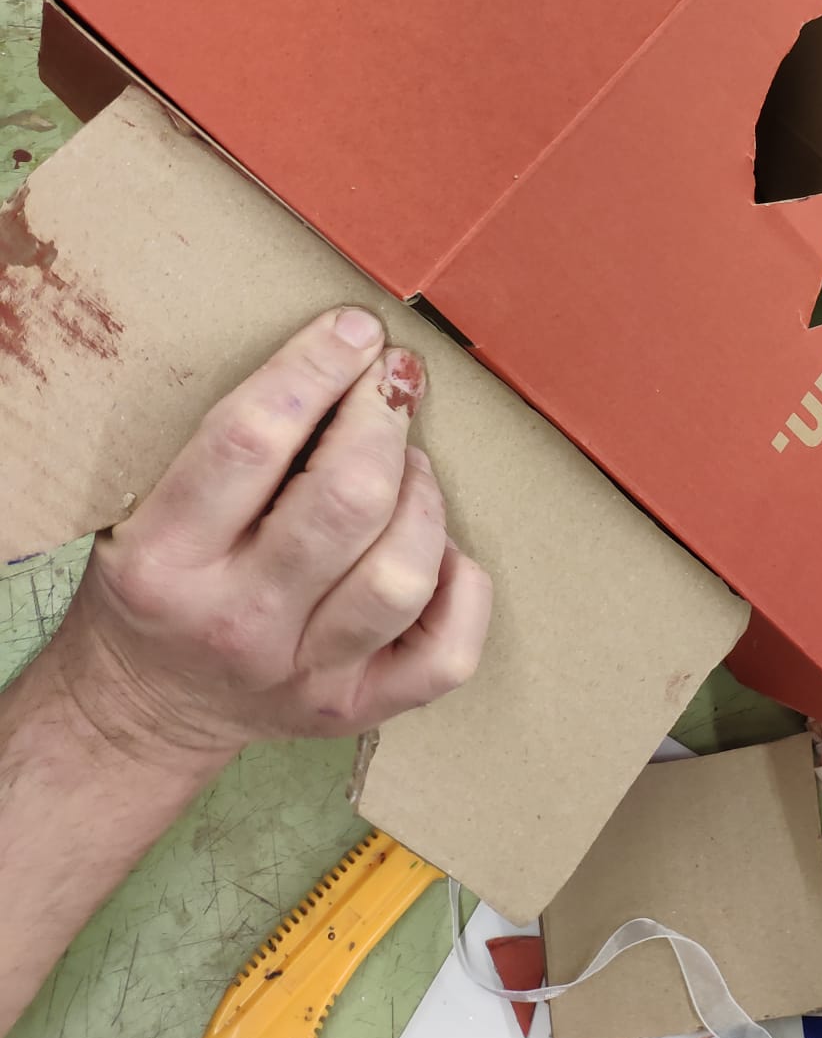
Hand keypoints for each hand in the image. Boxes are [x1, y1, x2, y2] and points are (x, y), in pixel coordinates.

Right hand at [43, 308, 492, 770]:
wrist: (143, 710)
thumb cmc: (160, 581)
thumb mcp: (145, 507)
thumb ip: (228, 444)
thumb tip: (345, 351)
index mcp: (165, 558)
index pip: (249, 441)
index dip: (315, 367)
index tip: (354, 327)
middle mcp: (237, 621)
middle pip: (347, 499)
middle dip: (383, 418)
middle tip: (392, 382)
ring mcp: (302, 674)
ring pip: (402, 573)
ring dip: (423, 496)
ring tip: (409, 466)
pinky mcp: (354, 709)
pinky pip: (447, 651)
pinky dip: (462, 586)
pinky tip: (438, 551)